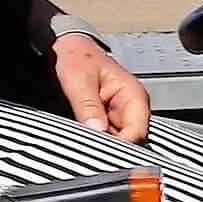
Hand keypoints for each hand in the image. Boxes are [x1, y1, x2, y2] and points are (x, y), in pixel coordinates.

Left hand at [47, 23, 153, 142]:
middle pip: (129, 141)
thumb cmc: (76, 57)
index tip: (99, 151)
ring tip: (80, 141)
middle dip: (109, 148)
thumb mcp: (79, 80)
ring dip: (99, 145)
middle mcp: (131, 109)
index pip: (138, 132)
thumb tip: (97, 131)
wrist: (65, 50)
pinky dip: (94, 142)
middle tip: (86, 147)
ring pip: (116, 143)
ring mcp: (119, 117)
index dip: (121, 146)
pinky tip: (81, 140)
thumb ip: (88, 106)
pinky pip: (104, 139)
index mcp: (133, 94)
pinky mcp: (106, 123)